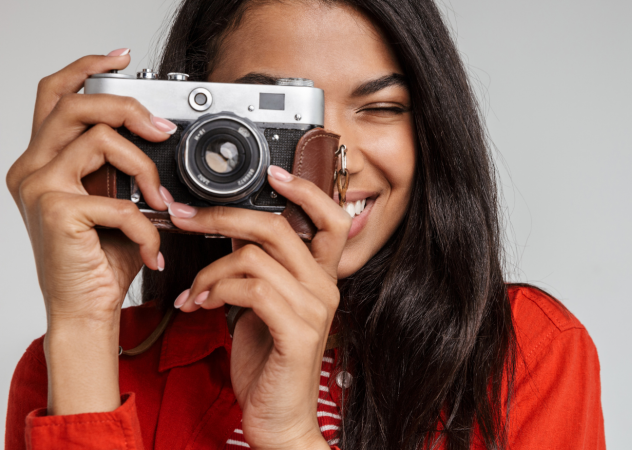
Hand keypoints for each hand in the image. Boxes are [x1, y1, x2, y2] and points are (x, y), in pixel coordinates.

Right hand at [6, 50, 174, 413]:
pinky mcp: (56, 212)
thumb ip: (122, 168)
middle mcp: (31, 168)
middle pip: (77, 105)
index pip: (55, 95)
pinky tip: (151, 249)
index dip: (85, 67)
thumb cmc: (103, 258)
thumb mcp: (116, 201)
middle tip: (162, 129)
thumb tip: (158, 132)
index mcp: (43, 160)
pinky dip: (146, 227)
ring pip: (100, 141)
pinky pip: (118, 201)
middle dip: (128, 108)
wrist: (87, 310)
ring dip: (146, 170)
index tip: (120, 56)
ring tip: (161, 203)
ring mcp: (39, 188)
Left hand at [172, 165, 350, 449]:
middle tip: (187, 218)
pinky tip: (200, 306)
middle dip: (223, 216)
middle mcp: (323, 288)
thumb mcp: (260, 308)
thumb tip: (230, 234)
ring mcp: (314, 309)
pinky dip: (216, 291)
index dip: (306, 191)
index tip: (275, 172)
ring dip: (209, 269)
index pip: (330, 219)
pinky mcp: (297, 331)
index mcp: (318, 278)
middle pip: (278, 227)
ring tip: (192, 293)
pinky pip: (251, 289)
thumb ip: (257, 271)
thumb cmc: (269, 365)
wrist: (278, 419)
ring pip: (253, 257)